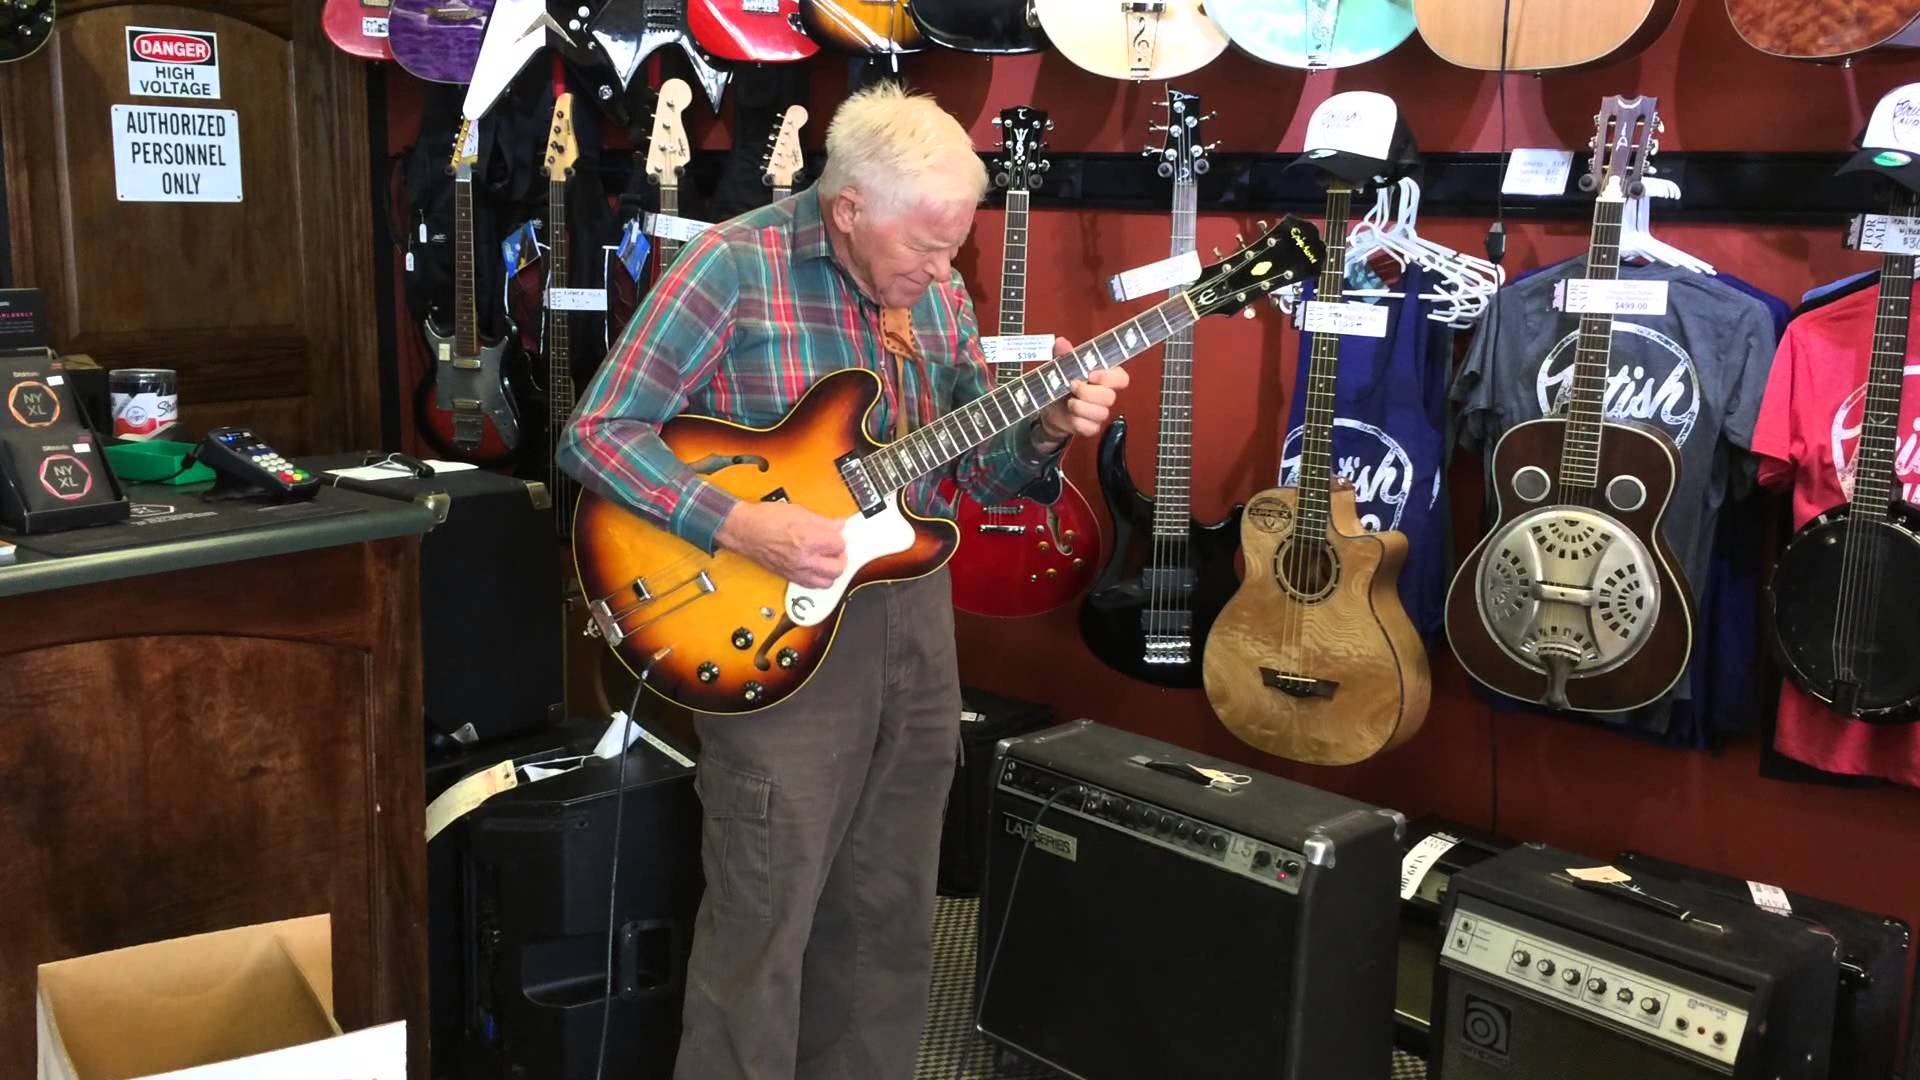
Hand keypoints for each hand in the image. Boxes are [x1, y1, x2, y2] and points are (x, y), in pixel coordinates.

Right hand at [714, 501, 846, 588]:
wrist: (744, 530)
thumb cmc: (765, 519)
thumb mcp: (799, 512)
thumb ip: (823, 522)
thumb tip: (838, 526)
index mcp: (809, 540)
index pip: (839, 545)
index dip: (839, 538)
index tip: (836, 534)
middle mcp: (804, 559)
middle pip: (838, 568)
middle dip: (840, 557)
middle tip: (835, 548)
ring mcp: (796, 571)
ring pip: (827, 582)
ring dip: (831, 572)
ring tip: (828, 560)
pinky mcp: (789, 578)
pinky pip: (812, 586)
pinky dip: (818, 579)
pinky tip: (816, 568)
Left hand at [1036, 337, 1130, 445]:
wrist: (1049, 409)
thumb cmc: (1061, 385)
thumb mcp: (1061, 367)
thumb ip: (1064, 355)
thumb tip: (1061, 342)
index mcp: (1103, 378)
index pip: (1121, 378)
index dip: (1109, 377)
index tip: (1091, 374)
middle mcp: (1105, 395)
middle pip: (1110, 397)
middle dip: (1088, 392)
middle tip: (1073, 386)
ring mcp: (1099, 412)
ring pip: (1101, 413)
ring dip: (1081, 407)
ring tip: (1069, 402)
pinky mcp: (1091, 427)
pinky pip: (1090, 427)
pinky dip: (1077, 422)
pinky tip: (1070, 415)